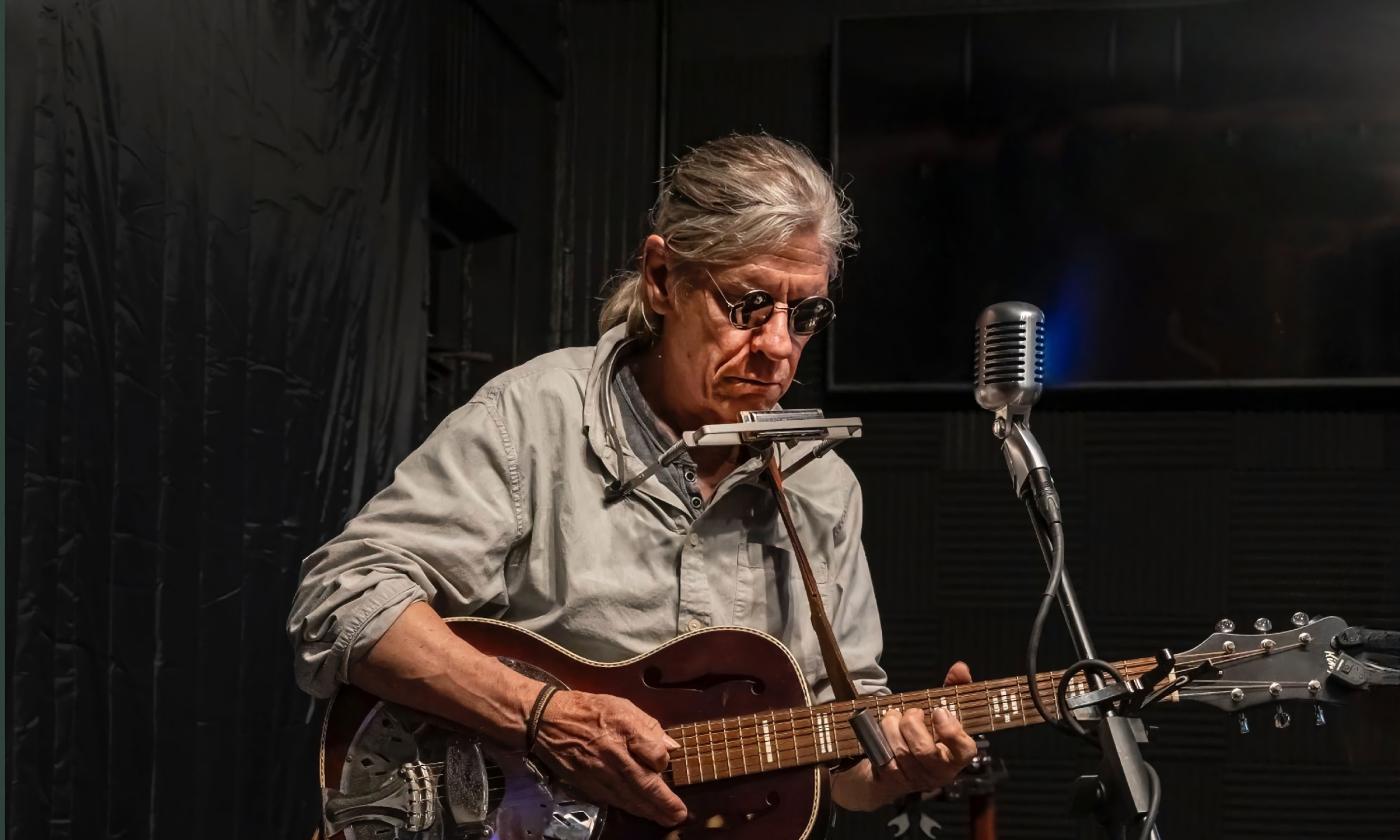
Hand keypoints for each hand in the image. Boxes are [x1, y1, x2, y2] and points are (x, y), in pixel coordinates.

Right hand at [531, 689, 687, 825]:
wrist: (549, 720)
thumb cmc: (589, 710)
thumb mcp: (623, 706)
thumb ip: (649, 726)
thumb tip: (671, 747)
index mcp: (626, 729)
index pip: (655, 754)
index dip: (664, 761)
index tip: (664, 761)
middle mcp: (614, 754)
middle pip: (645, 783)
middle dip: (664, 802)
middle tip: (679, 814)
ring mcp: (600, 772)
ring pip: (630, 797)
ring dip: (650, 811)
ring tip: (666, 819)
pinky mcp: (588, 784)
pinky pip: (613, 800)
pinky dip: (629, 808)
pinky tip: (641, 812)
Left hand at [831, 662, 979, 810]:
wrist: (894, 766)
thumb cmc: (924, 733)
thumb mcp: (940, 711)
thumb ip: (953, 688)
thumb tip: (960, 668)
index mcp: (956, 756)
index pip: (964, 750)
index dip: (951, 731)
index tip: (938, 711)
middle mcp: (938, 772)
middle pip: (924, 750)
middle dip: (912, 723)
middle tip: (910, 712)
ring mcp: (915, 779)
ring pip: (900, 752)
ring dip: (891, 726)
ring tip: (892, 716)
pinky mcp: (892, 780)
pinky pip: (883, 758)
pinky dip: (879, 738)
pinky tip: (881, 730)